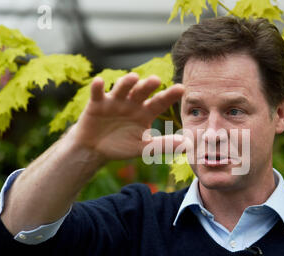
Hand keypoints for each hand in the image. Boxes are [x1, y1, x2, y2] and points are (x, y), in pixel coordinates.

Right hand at [68, 72, 184, 162]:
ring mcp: (115, 101)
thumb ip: (163, 145)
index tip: (181, 88)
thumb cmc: (122, 146)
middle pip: (142, 91)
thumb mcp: (143, 148)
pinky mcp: (97, 103)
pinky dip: (98, 88)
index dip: (170, 95)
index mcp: (146, 112)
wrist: (96, 150)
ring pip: (122, 88)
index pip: (160, 102)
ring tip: (133, 78)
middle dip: (148, 85)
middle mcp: (132, 103)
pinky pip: (97, 93)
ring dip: (127, 82)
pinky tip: (99, 82)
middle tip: (156, 80)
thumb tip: (187, 145)